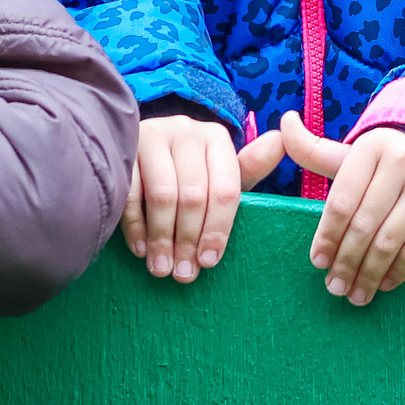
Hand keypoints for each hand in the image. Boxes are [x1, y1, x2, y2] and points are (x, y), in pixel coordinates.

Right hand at [121, 113, 284, 281]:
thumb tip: (280, 139)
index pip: (224, 190)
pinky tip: (142, 250)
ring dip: (162, 238)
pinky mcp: (124, 147)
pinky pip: (130, 193)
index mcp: (216, 138)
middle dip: (187, 240)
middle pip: (193, 196)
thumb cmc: (190, 171)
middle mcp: (186, 131)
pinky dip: (136, 226)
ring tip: (162, 268)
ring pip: (162, 196)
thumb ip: (249, 168)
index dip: (217, 230)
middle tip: (182, 273)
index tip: (208, 262)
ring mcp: (152, 135)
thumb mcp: (219, 173)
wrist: (141, 150)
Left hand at [280, 112, 404, 305]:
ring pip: (388, 242)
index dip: (327, 235)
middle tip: (333, 287)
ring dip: (368, 274)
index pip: (342, 200)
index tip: (317, 262)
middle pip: (364, 225)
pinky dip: (397, 272)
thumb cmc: (383, 161)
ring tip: (354, 295)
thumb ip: (313, 148)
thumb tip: (285, 121)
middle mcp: (402, 163)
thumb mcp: (352, 153)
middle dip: (346, 261)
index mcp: (372, 148)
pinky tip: (381, 285)